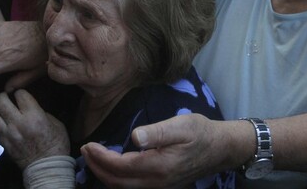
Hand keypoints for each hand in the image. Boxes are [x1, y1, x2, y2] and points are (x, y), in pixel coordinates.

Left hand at [0, 90, 69, 169]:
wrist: (46, 165)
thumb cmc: (56, 143)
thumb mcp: (55, 122)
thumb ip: (40, 111)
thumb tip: (28, 105)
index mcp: (33, 116)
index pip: (20, 95)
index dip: (21, 92)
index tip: (22, 94)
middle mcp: (17, 123)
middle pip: (1, 101)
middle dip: (3, 95)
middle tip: (6, 96)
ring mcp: (6, 134)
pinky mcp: (1, 143)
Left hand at [81, 114, 232, 188]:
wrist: (220, 149)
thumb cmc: (201, 132)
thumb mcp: (182, 125)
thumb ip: (158, 132)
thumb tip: (134, 137)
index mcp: (159, 166)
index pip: (121, 166)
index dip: (101, 157)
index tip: (89, 144)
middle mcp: (157, 182)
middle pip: (117, 182)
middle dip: (97, 167)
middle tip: (85, 150)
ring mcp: (159, 187)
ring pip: (124, 188)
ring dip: (105, 174)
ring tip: (94, 157)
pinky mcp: (161, 186)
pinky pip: (133, 187)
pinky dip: (117, 179)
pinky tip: (113, 166)